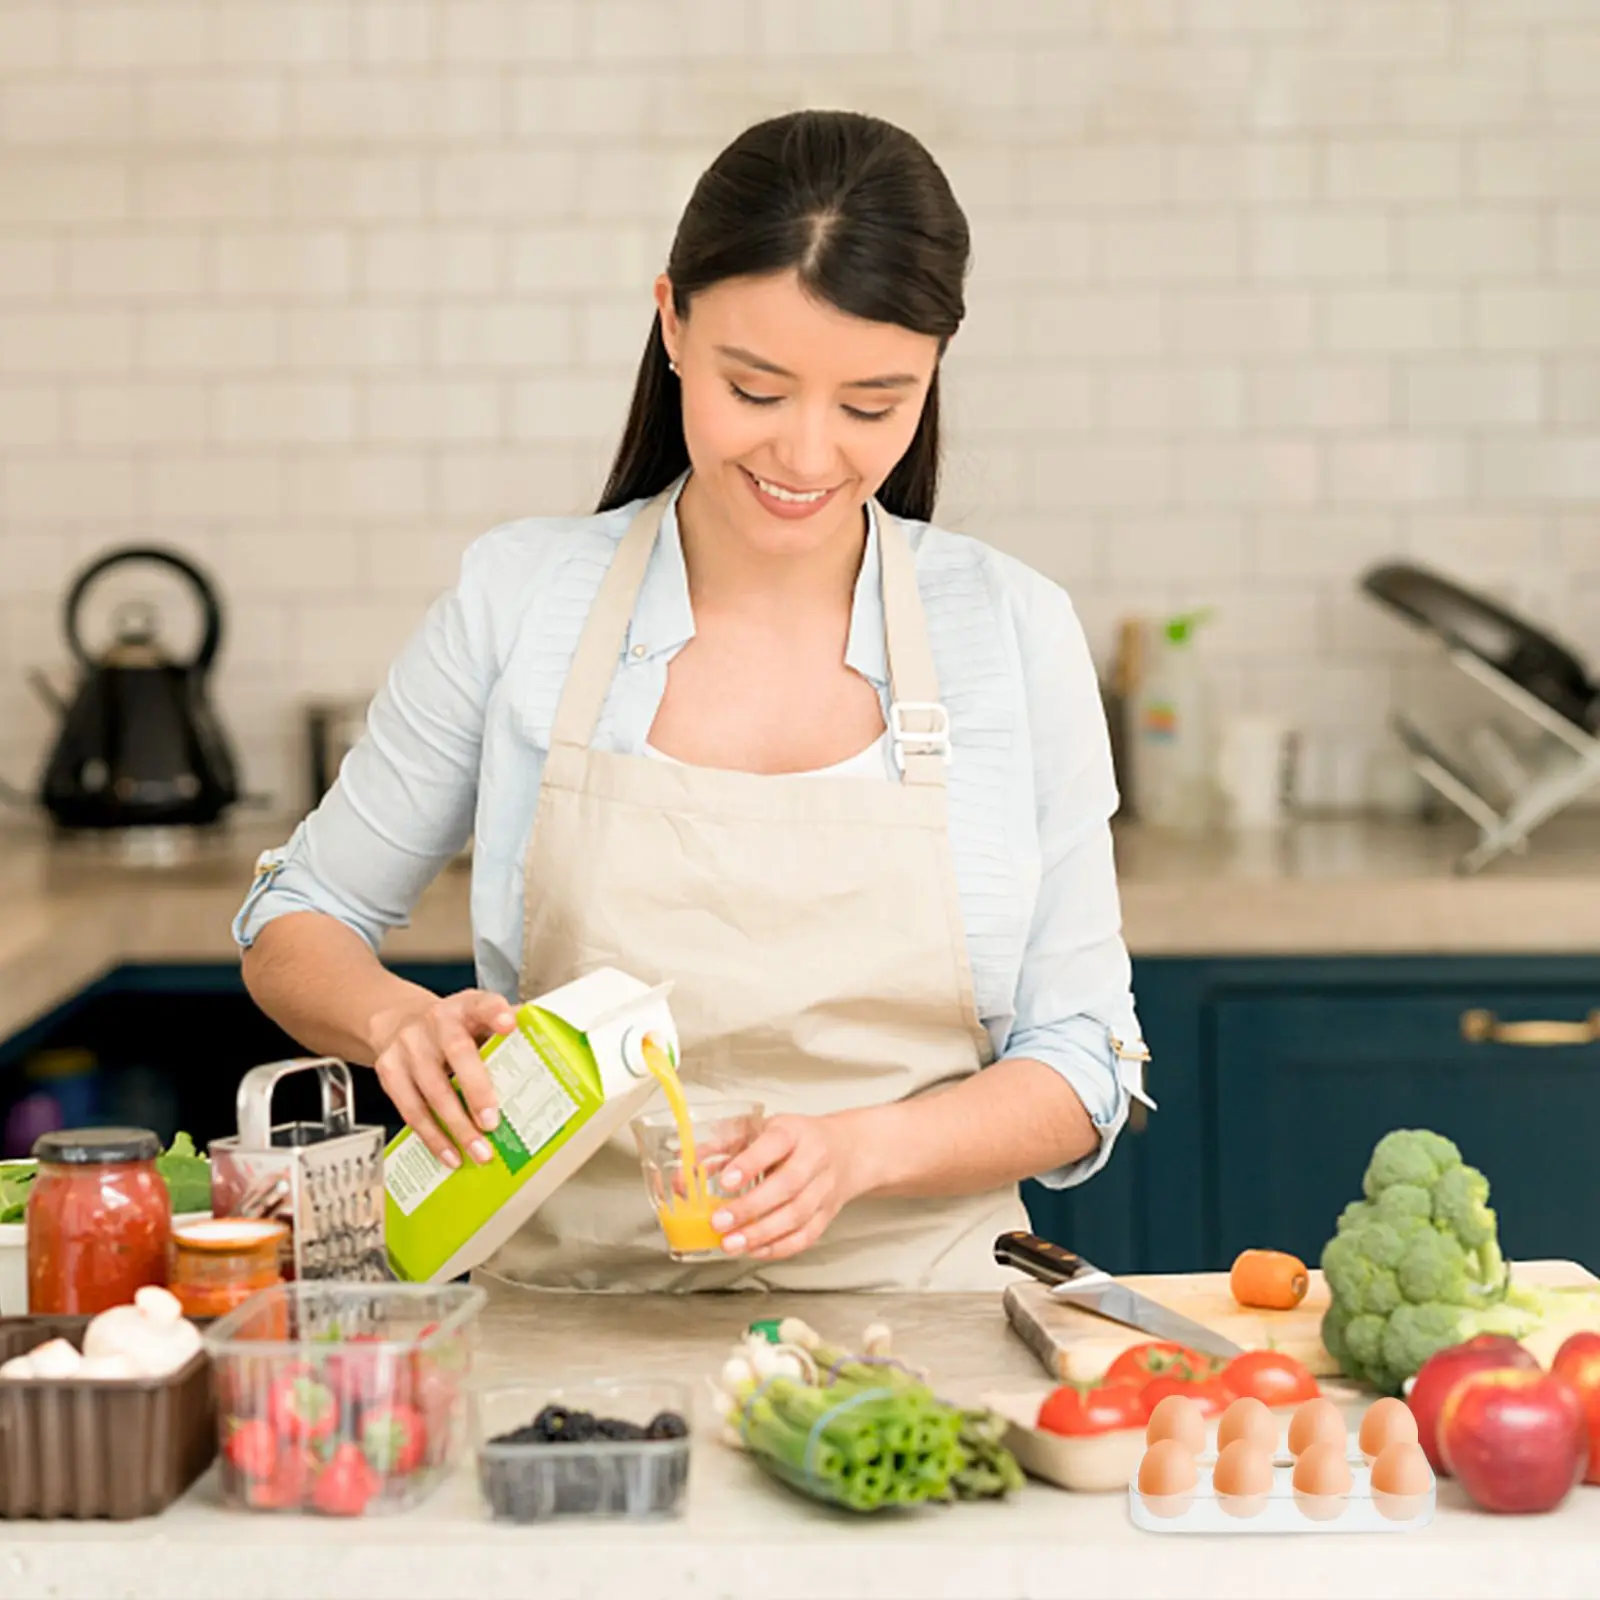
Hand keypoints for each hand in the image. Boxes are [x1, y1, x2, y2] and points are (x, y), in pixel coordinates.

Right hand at [369, 989, 515, 1168]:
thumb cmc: (452, 1026)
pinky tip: (450, 1154)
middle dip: (475, 1090)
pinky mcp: (389, 1071)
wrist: (398, 1019)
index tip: (510, 1024)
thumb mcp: (478, 1017)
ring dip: (455, 1127)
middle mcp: (435, 1022)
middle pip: (456, 1052)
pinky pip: (410, 1110)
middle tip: (492, 1124)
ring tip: (478, 1153)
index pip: (483, 1003)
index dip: (495, 1012)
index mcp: (466, 1006)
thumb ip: (507, 1031)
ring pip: (430, 1090)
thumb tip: (551, 1045)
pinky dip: (432, 1137)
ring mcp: (407, 1046)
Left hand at [709, 1113, 868, 1262]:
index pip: (775, 1143)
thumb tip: (681, 1176)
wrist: (846, 1150)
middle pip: (787, 1185)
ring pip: (797, 1215)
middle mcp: (814, 1158)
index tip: (726, 1181)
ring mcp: (824, 1189)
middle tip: (719, 1222)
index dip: (751, 1162)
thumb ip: (719, 1149)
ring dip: (761, 1233)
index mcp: (793, 1131)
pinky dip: (779, 1247)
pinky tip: (755, 1250)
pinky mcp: (828, 1214)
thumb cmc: (793, 1140)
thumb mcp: (759, 1131)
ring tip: (730, 1243)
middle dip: (750, 1207)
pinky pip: (806, 1235)